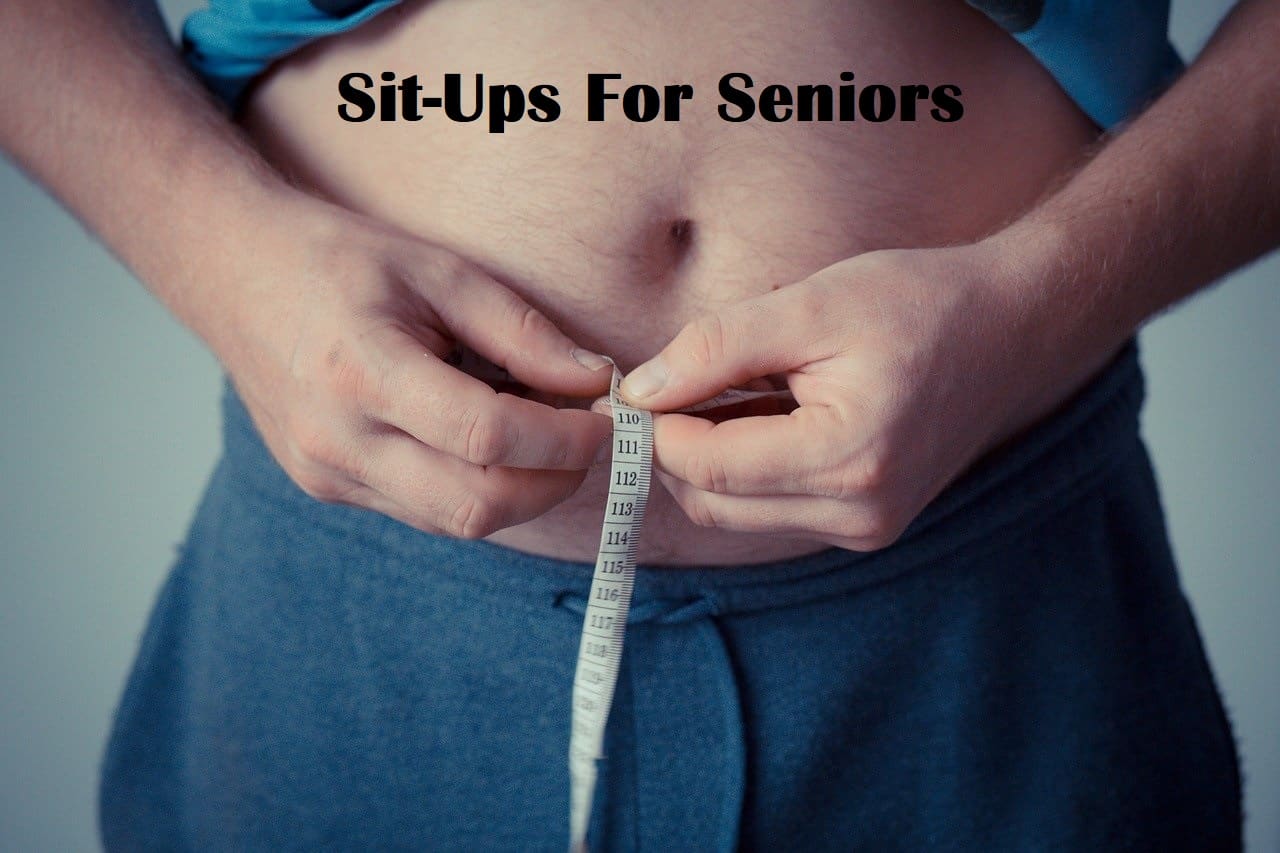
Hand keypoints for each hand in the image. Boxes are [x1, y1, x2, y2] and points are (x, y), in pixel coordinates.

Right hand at [209, 197, 613, 538]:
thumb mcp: (440, 271)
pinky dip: (477, 489)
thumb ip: (522, 331)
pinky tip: (491, 446)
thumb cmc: (341, 260)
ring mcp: (327, 476)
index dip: (564, 438)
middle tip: (589, 438)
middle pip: (477, 505)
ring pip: (456, 523)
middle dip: (555, 481)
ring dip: (521, 492)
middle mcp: (337, 440)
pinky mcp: (329, 490)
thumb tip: (596, 381)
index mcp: (361, 372)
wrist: (235, 274)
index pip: (486, 438)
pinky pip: (426, 513)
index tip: (606, 416)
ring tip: (542, 435)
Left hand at [617, 243, 1118, 549]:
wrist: (1012, 328)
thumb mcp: (809, 306)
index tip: (640, 383)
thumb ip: (716, 350)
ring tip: (733, 389)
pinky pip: (774, 509)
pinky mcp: (868, 524)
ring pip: (738, 513)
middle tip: (673, 382)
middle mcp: (859, 513)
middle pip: (713, 503)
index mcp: (847, 459)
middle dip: (676, 447)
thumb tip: (640, 391)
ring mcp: (866, 527)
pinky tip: (768, 412)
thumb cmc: (919, 303)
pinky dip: (749, 468)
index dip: (656, 427)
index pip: (706, 467)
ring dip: (711, 458)